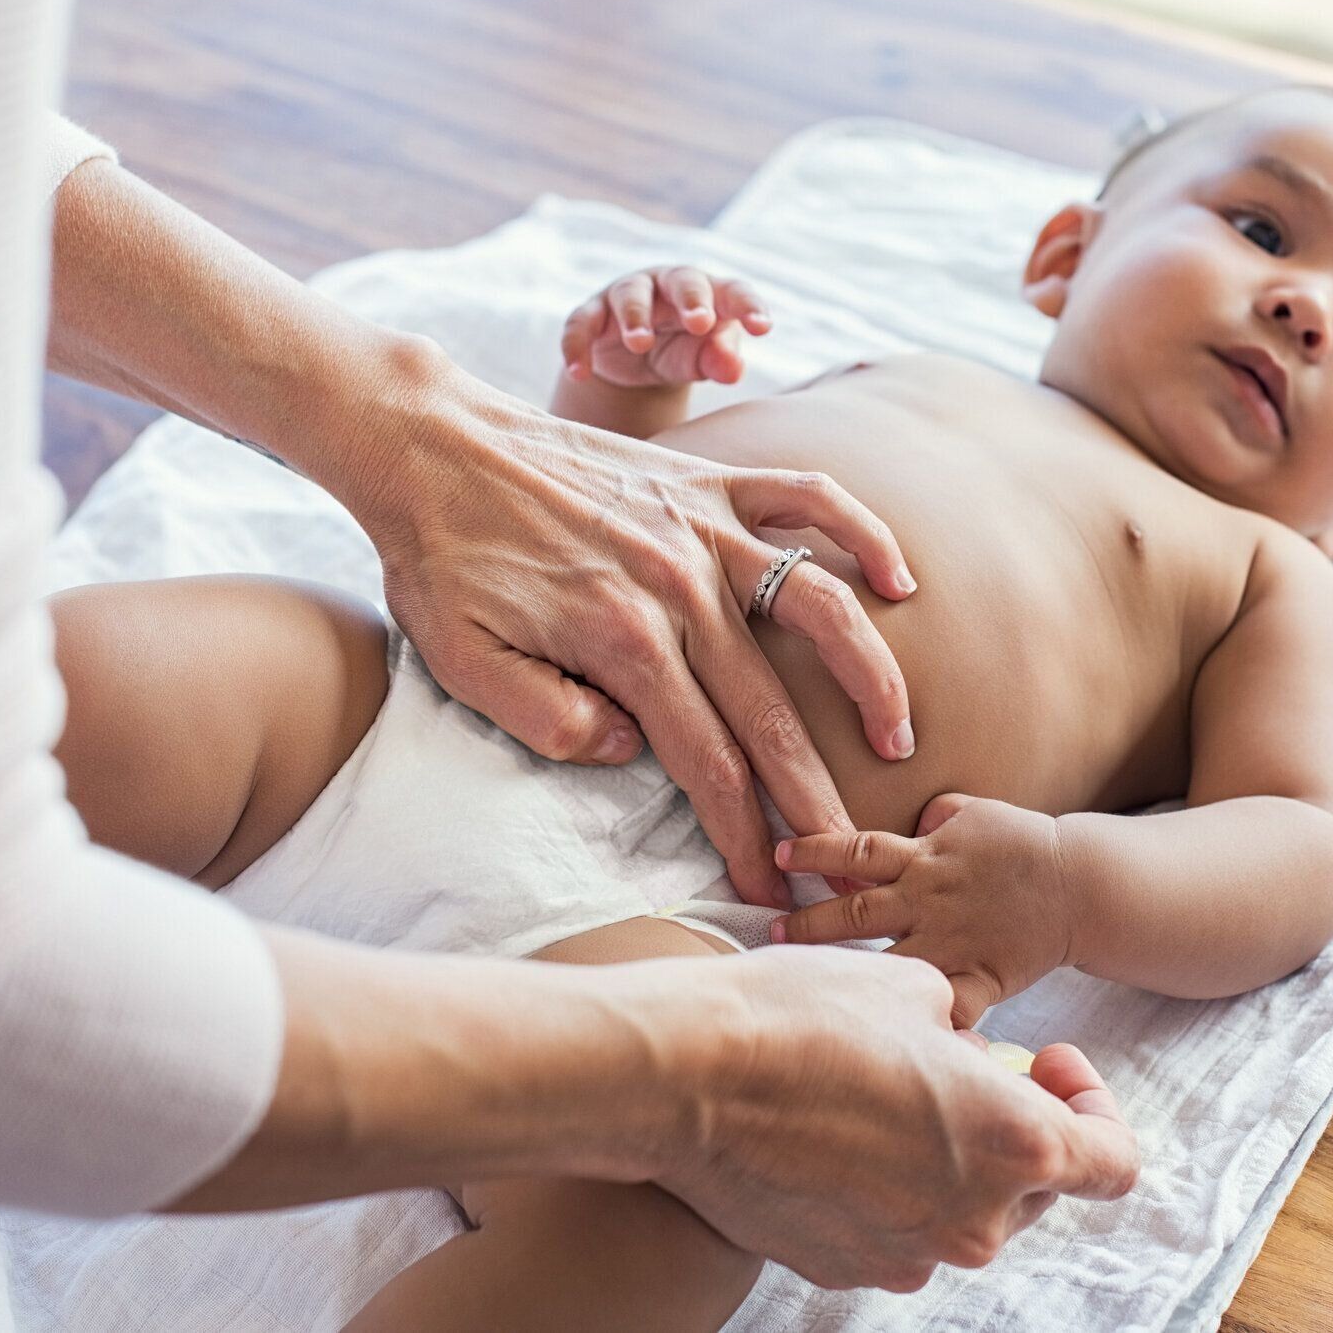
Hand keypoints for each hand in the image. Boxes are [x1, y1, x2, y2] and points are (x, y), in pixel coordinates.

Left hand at [348, 348, 916, 906]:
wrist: (429, 442)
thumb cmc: (438, 559)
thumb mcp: (462, 665)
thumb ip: (549, 722)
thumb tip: (632, 753)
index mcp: (623, 642)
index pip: (707, 763)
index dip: (744, 835)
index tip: (770, 889)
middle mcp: (680, 586)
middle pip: (772, 712)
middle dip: (816, 797)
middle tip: (850, 856)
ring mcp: (703, 525)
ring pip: (821, 609)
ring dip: (870, 679)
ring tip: (899, 737)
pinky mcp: (708, 477)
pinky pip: (808, 499)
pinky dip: (865, 533)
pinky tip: (902, 583)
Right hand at [561, 266, 769, 388]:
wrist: (637, 363)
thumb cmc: (686, 352)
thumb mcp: (704, 360)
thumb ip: (720, 360)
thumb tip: (733, 369)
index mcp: (710, 292)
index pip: (734, 291)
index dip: (749, 306)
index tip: (763, 328)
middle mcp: (669, 285)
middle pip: (683, 280)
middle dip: (691, 299)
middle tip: (700, 322)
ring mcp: (628, 295)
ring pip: (630, 295)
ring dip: (635, 317)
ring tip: (640, 344)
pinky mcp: (592, 315)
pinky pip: (580, 324)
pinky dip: (577, 346)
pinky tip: (580, 371)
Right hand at [651, 946, 1137, 1289]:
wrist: (685, 1074)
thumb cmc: (804, 1016)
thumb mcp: (914, 986)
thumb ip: (965, 1030)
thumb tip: (958, 1055)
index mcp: (1014, 1145)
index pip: (1112, 1162)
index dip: (1093, 1105)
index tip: (1046, 1061)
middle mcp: (973, 1219)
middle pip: (1034, 1189)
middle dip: (1011, 1125)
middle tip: (957, 1063)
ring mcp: (906, 1254)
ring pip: (960, 1210)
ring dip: (946, 1157)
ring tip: (885, 1090)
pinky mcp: (843, 1266)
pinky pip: (894, 1229)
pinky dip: (885, 1186)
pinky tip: (835, 1129)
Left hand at [772, 794, 1075, 1026]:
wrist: (1079, 885)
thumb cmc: (1025, 845)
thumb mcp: (975, 812)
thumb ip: (935, 816)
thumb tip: (911, 819)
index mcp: (924, 858)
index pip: (855, 849)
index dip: (813, 850)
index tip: (777, 855)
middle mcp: (928, 900)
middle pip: (854, 910)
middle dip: (806, 922)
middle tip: (767, 932)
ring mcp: (950, 943)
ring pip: (884, 962)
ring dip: (842, 972)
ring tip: (804, 981)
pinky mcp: (976, 979)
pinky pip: (942, 1011)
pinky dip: (918, 1027)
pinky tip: (881, 1045)